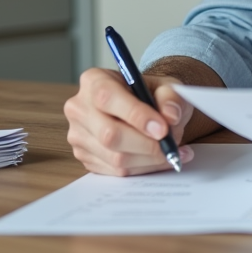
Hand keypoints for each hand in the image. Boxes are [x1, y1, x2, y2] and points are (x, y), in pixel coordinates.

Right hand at [64, 67, 196, 175]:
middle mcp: (80, 108)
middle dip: (146, 144)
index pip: (108, 98)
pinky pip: (116, 172)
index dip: (136, 115)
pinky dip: (145, 168)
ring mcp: (78, 136)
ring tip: (172, 150)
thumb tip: (171, 116)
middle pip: (109, 134)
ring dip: (149, 159)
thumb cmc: (151, 94)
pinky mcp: (85, 158)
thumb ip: (171, 97)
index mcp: (94, 80)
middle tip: (171, 145)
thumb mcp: (167, 86)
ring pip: (115, 158)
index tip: (163, 129)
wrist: (144, 109)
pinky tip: (162, 159)